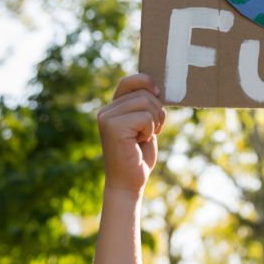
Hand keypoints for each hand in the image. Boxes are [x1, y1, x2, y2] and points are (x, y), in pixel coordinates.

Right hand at [96, 73, 166, 196]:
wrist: (129, 182)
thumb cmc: (139, 154)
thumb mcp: (144, 123)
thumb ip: (145, 104)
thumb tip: (156, 85)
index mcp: (112, 108)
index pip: (129, 81)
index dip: (146, 82)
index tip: (158, 93)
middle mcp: (106, 111)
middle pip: (143, 92)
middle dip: (156, 110)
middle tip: (151, 130)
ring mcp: (107, 118)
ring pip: (146, 103)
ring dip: (154, 121)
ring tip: (144, 136)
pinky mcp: (113, 127)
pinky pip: (145, 117)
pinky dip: (150, 130)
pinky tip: (140, 142)